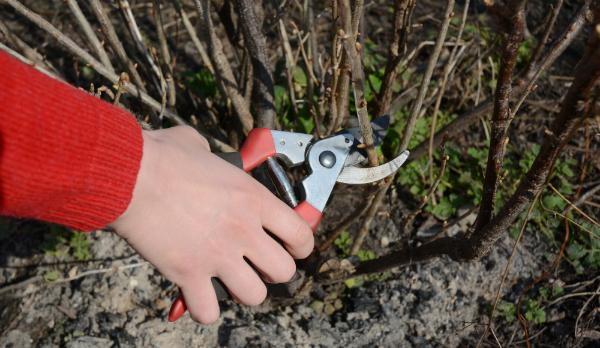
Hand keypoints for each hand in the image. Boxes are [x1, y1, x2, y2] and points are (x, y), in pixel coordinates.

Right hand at [110, 126, 313, 323]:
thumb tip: (202, 154)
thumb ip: (212, 158)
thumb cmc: (161, 157)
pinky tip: (197, 294)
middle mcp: (243, 230)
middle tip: (256, 263)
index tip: (293, 248)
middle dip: (273, 271)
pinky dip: (204, 308)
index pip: (301, 234)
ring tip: (229, 279)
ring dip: (243, 290)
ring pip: (254, 295)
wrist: (128, 175)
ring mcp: (218, 255)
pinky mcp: (188, 273)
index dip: (301, 246)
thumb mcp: (199, 147)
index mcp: (253, 199)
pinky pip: (208, 311)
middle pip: (284, 271)